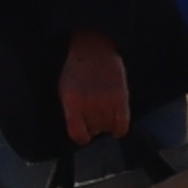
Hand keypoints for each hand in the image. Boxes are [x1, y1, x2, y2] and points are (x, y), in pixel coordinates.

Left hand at [58, 31, 130, 145]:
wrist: (94, 49)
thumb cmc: (77, 69)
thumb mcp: (65, 90)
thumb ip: (71, 111)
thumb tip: (79, 128)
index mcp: (72, 103)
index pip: (77, 134)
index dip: (81, 138)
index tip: (83, 137)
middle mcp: (89, 105)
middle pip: (94, 130)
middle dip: (93, 126)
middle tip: (93, 117)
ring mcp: (107, 102)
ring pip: (108, 128)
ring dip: (106, 125)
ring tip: (104, 115)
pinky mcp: (121, 98)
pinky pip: (122, 124)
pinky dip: (120, 129)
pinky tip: (117, 127)